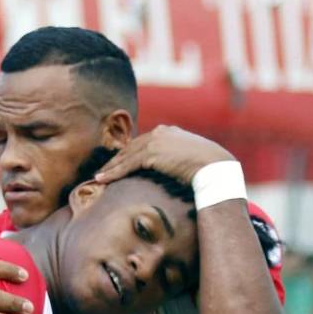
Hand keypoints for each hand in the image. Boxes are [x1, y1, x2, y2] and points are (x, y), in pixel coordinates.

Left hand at [96, 125, 234, 184]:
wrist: (215, 167)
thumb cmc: (207, 169)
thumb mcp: (189, 161)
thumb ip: (176, 161)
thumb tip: (173, 173)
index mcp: (169, 133)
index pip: (142, 144)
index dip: (127, 155)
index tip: (116, 164)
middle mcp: (160, 133)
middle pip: (130, 148)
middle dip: (115, 160)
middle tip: (101, 171)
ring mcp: (155, 141)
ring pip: (125, 156)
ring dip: (110, 168)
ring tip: (98, 178)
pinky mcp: (152, 153)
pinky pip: (127, 165)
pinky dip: (113, 173)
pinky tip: (102, 180)